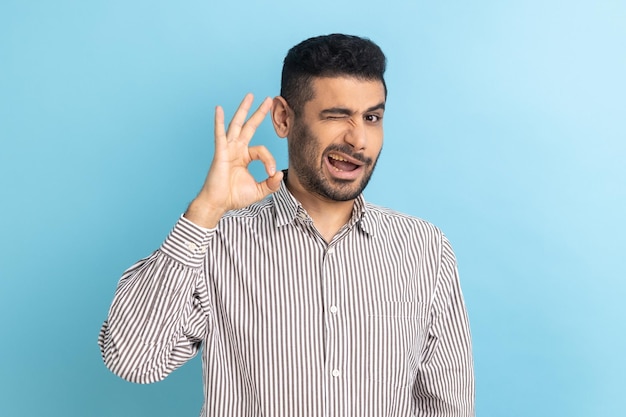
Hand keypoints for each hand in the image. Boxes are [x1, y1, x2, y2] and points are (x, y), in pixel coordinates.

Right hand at [184, 93, 283, 227]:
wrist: (218, 204)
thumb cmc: (234, 197)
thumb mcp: (259, 191)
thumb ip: (271, 184)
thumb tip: (279, 173)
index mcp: (244, 157)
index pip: (262, 150)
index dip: (269, 160)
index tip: (271, 173)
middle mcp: (236, 150)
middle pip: (249, 127)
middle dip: (259, 113)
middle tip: (268, 100)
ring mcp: (227, 149)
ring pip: (237, 125)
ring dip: (243, 110)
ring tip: (250, 96)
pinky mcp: (220, 153)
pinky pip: (220, 134)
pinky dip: (219, 122)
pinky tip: (219, 109)